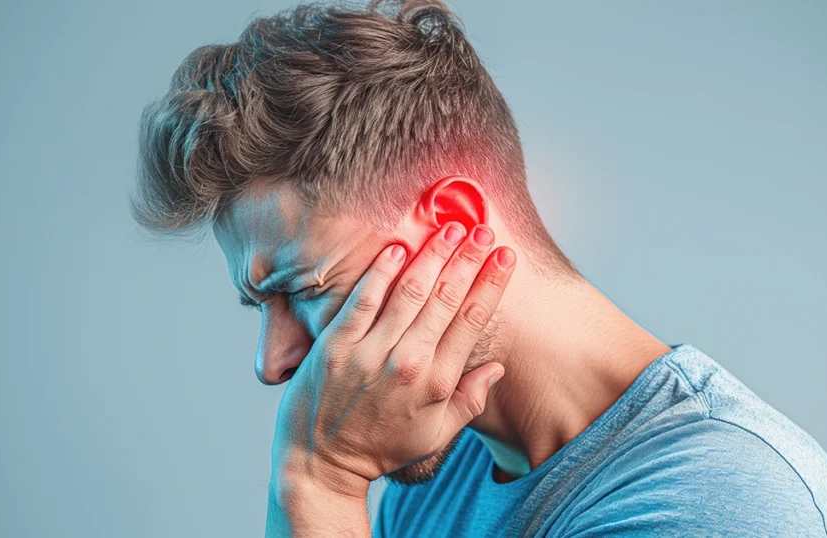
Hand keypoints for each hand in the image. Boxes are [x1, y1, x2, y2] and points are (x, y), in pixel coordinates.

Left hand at [271, 222, 516, 498]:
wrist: (320, 463)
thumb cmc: (380, 450)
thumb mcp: (434, 435)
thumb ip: (469, 400)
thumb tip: (496, 368)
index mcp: (437, 383)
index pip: (472, 321)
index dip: (491, 284)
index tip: (506, 257)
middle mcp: (407, 363)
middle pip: (446, 298)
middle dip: (468, 259)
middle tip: (484, 230)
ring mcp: (369, 352)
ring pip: (409, 291)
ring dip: (432, 255)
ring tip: (450, 228)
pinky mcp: (335, 344)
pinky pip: (362, 299)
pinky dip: (380, 270)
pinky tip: (397, 246)